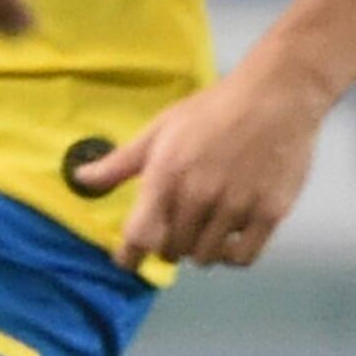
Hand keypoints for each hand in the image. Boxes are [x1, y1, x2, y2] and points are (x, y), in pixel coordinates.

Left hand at [77, 55, 330, 265]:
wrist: (275, 96)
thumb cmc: (211, 111)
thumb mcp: (159, 130)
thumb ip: (121, 163)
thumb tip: (80, 179)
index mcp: (166, 176)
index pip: (138, 235)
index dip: (129, 255)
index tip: (127, 259)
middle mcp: (199, 196)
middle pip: (172, 250)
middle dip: (167, 245)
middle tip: (175, 230)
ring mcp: (236, 206)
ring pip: (206, 257)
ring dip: (199, 250)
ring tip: (203, 229)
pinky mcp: (270, 213)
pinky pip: (243, 257)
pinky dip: (231, 256)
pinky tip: (229, 239)